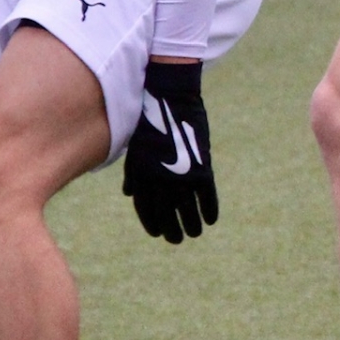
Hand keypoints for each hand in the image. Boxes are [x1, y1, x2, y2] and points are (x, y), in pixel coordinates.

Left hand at [124, 60, 217, 243]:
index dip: (153, 224)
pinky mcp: (202, 168)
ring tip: (194, 233)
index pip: (147, 209)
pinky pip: (206, 197)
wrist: (171, 100)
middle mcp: (161, 180)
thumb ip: (133, 175)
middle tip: (177, 239)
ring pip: (187, 210)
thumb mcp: (136, 149)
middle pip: (167, 214)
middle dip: (172, 230)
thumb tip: (129, 194)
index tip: (159, 234)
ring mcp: (182, 175)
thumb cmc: (150, 122)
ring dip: (191, 225)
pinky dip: (208, 210)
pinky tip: (210, 220)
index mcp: (142, 175)